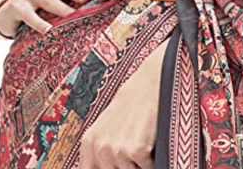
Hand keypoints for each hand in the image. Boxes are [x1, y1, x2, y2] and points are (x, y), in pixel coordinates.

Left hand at [77, 40, 166, 168]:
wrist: (151, 83)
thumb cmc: (132, 107)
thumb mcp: (108, 130)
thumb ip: (100, 155)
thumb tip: (100, 168)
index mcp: (89, 144)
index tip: (116, 162)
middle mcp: (99, 148)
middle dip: (127, 165)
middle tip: (133, 147)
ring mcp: (116, 149)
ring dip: (140, 164)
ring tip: (142, 141)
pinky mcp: (136, 149)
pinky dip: (154, 161)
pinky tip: (151, 140)